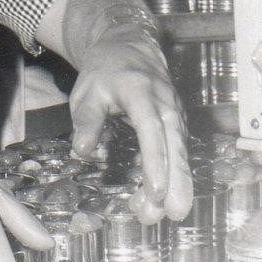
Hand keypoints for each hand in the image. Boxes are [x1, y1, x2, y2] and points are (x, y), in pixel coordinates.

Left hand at [69, 35, 192, 222]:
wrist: (130, 46)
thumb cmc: (105, 70)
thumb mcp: (88, 91)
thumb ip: (87, 120)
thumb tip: (82, 150)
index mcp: (141, 93)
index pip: (152, 130)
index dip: (156, 162)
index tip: (155, 191)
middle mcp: (165, 104)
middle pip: (175, 147)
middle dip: (175, 183)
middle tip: (169, 214)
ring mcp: (174, 114)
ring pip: (179, 153)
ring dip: (174, 185)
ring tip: (158, 215)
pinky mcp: (175, 123)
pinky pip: (176, 151)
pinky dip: (171, 175)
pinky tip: (155, 198)